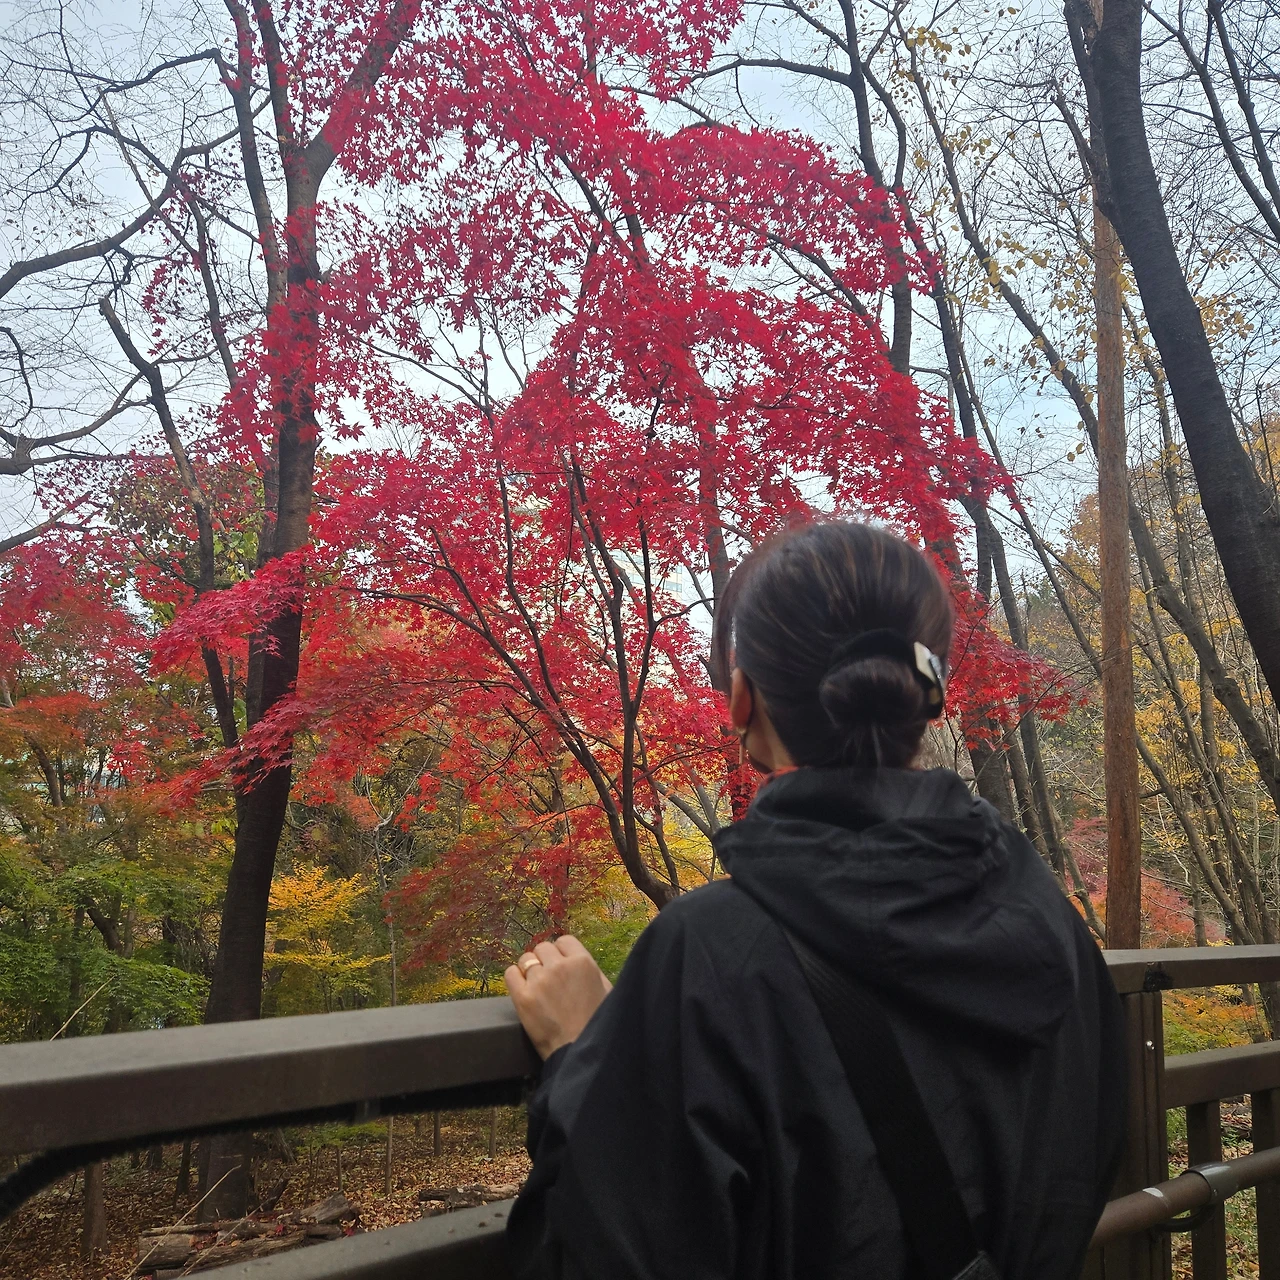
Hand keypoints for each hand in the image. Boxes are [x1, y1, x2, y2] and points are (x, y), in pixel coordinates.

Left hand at [505, 935, 612, 1059]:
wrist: (579, 1054)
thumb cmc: (597, 1024)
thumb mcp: (606, 990)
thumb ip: (591, 970)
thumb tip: (577, 959)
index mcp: (583, 962)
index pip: (564, 941)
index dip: (562, 953)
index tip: (561, 965)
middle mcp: (560, 967)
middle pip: (543, 948)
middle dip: (545, 961)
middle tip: (549, 978)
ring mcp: (539, 981)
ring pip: (525, 959)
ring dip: (530, 970)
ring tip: (536, 986)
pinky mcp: (522, 998)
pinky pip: (510, 974)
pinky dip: (515, 978)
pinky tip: (523, 989)